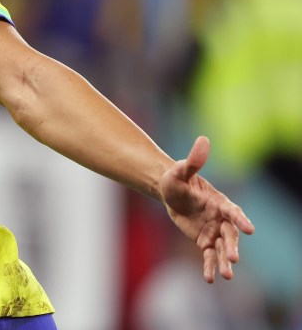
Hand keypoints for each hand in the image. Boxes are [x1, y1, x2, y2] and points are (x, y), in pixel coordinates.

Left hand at [159, 136, 254, 282]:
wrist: (170, 191)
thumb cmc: (176, 179)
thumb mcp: (181, 170)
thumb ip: (193, 159)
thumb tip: (203, 139)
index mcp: (219, 202)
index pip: (233, 211)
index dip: (241, 219)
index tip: (249, 229)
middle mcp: (220, 218)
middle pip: (230, 235)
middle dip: (232, 247)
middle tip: (233, 259)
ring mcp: (214, 230)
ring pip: (222, 248)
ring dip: (224, 261)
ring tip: (227, 276)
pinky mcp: (204, 240)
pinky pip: (208, 255)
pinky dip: (209, 266)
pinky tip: (209, 279)